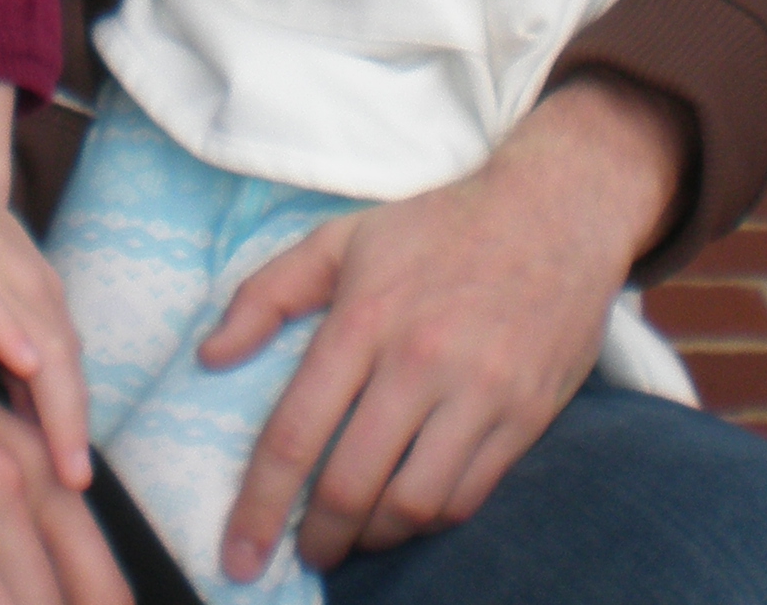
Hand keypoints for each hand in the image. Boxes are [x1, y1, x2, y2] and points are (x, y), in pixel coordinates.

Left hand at [199, 76, 684, 579]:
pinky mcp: (526, 415)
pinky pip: (469, 496)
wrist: (556, 212)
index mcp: (363, 318)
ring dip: (373, 537)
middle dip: (317, 538)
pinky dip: (429, 520)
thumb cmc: (438, 227)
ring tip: (355, 536)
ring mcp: (479, 392)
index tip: (237, 554)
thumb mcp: (341, 238)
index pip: (296, 433)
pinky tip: (408, 511)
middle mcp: (419, 361)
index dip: (258, 505)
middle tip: (303, 552)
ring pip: (413, 504)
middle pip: (352, 485)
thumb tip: (210, 356)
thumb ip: (267, 294)